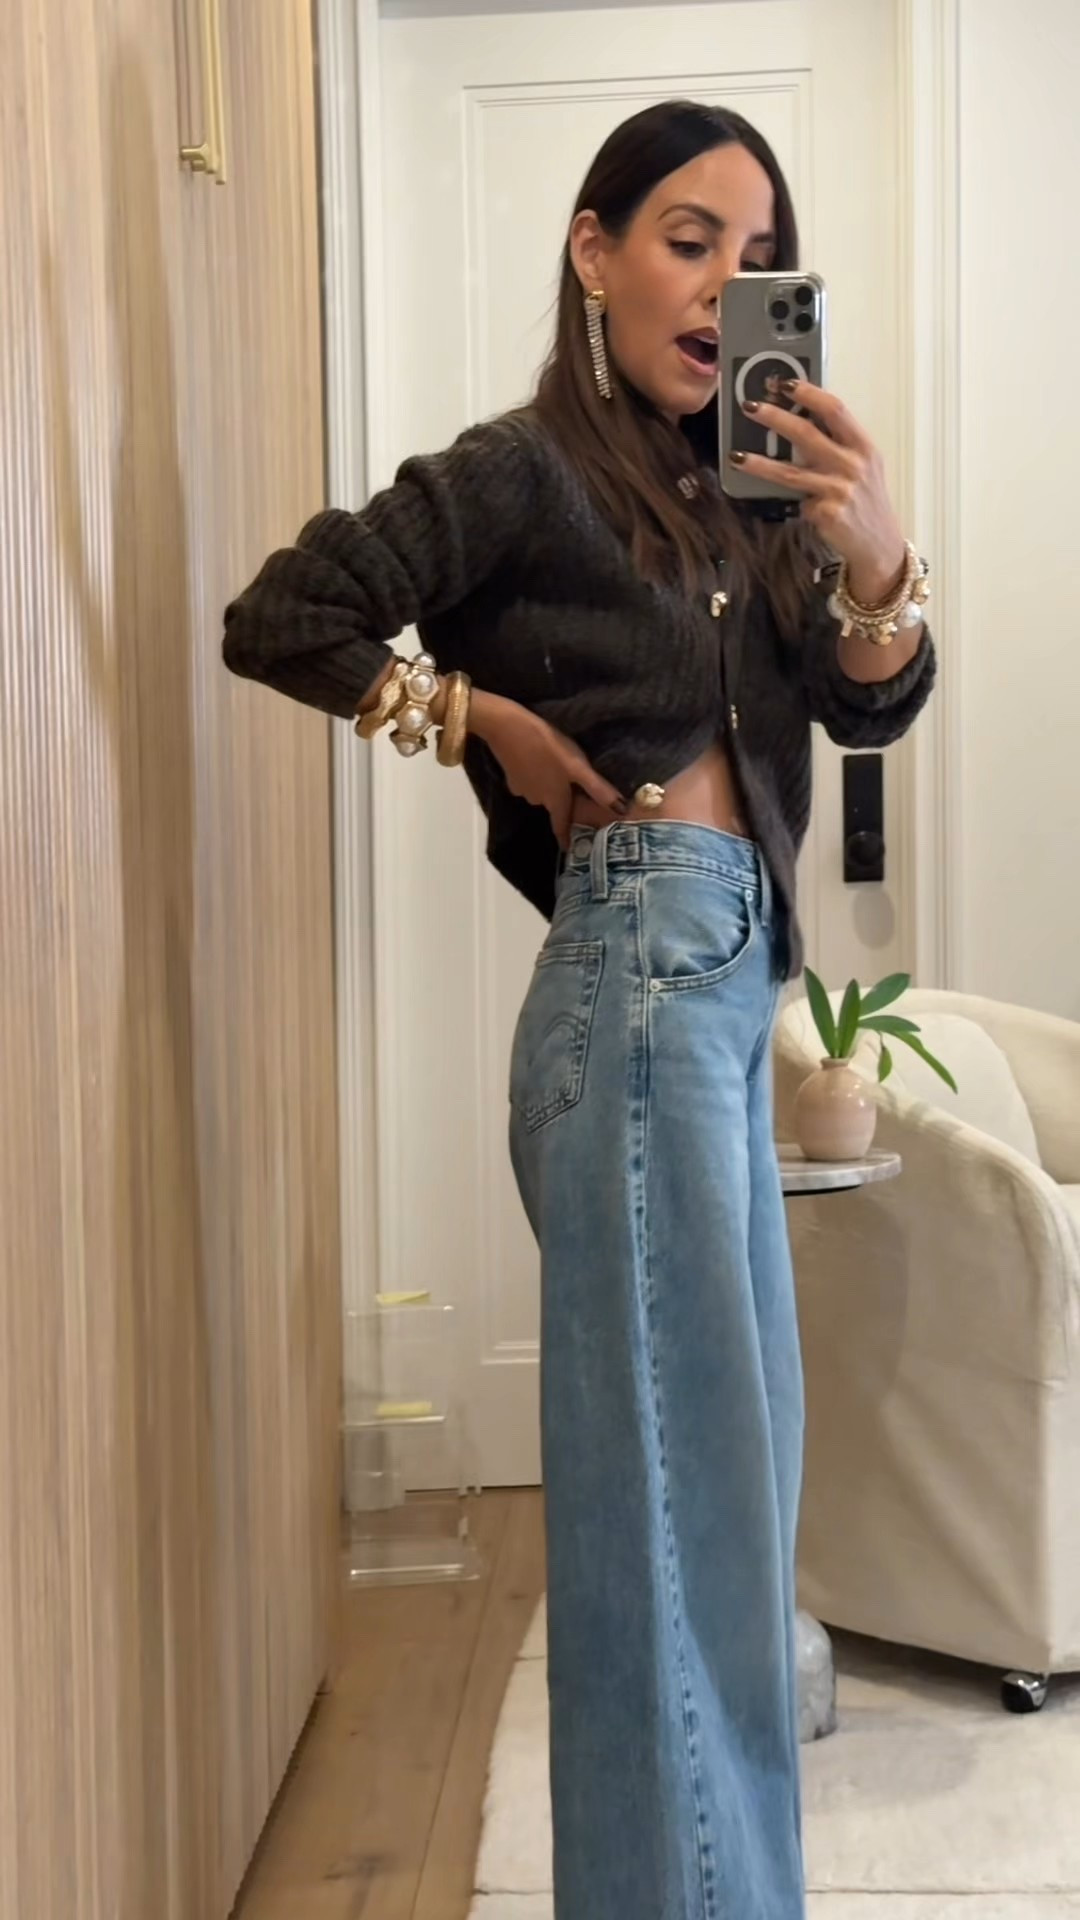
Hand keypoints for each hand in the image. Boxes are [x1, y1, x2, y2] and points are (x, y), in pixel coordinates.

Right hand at [470, 691, 624, 849]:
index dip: (564, 839)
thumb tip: (622, 810)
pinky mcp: (510, 777)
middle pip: (553, 806)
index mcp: (555, 800)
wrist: (507, 728)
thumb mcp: (578, 767)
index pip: (561, 826)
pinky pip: (528, 782)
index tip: (567, 850)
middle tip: (570, 789)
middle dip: (561, 802)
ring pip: (540, 793)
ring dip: (548, 787)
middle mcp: (538, 800)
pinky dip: (535, 776)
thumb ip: (598, 789)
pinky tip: (537, 761)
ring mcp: (521, 790)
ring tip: (555, 770)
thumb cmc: (548, 747)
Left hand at [735, 381, 905, 601]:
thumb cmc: (864, 500)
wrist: (879, 544)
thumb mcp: (862, 466)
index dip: (808, 393)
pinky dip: (793, 503)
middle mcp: (853, 464)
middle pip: (806, 434)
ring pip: (790, 472)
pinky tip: (799, 507)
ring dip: (759, 463)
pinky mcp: (827, 514)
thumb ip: (837, 444)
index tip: (784, 382)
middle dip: (775, 417)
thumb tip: (796, 420)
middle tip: (750, 407)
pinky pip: (798, 502)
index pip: (835, 410)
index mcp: (863, 446)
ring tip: (736, 456)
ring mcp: (839, 490)